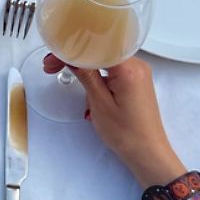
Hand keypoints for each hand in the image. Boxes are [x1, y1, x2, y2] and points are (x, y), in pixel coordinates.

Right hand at [44, 54, 184, 187]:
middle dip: (74, 56)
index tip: (52, 60)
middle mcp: (137, 65)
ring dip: (84, 65)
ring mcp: (138, 72)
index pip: (95, 48)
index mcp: (129, 68)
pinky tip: (84, 82)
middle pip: (100, 50)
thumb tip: (70, 56)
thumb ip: (85, 75)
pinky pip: (112, 68)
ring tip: (65, 75)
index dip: (70, 50)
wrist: (148, 152)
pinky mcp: (136, 81)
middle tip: (51, 67)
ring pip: (105, 59)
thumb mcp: (99, 103)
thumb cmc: (126, 133)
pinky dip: (96, 73)